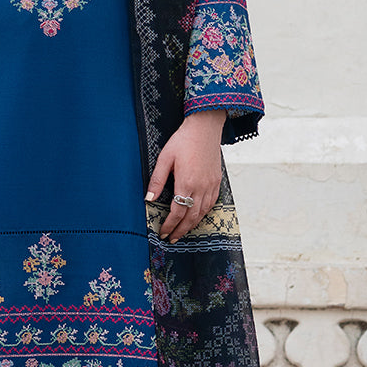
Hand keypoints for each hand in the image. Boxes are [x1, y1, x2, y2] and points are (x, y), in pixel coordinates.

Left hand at [146, 110, 225, 241]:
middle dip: (180, 230)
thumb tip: (149, 198)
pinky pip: (211, 203)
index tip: (163, 233)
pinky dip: (203, 213)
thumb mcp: (165, 158)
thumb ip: (157, 180)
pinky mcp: (217, 181)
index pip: (177, 212)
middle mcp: (201, 187)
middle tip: (171, 239)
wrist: (205, 127)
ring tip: (182, 232)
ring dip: (192, 225)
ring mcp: (211, 185)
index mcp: (187, 182)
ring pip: (202, 212)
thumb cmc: (183, 140)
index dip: (169, 225)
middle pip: (191, 217)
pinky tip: (197, 216)